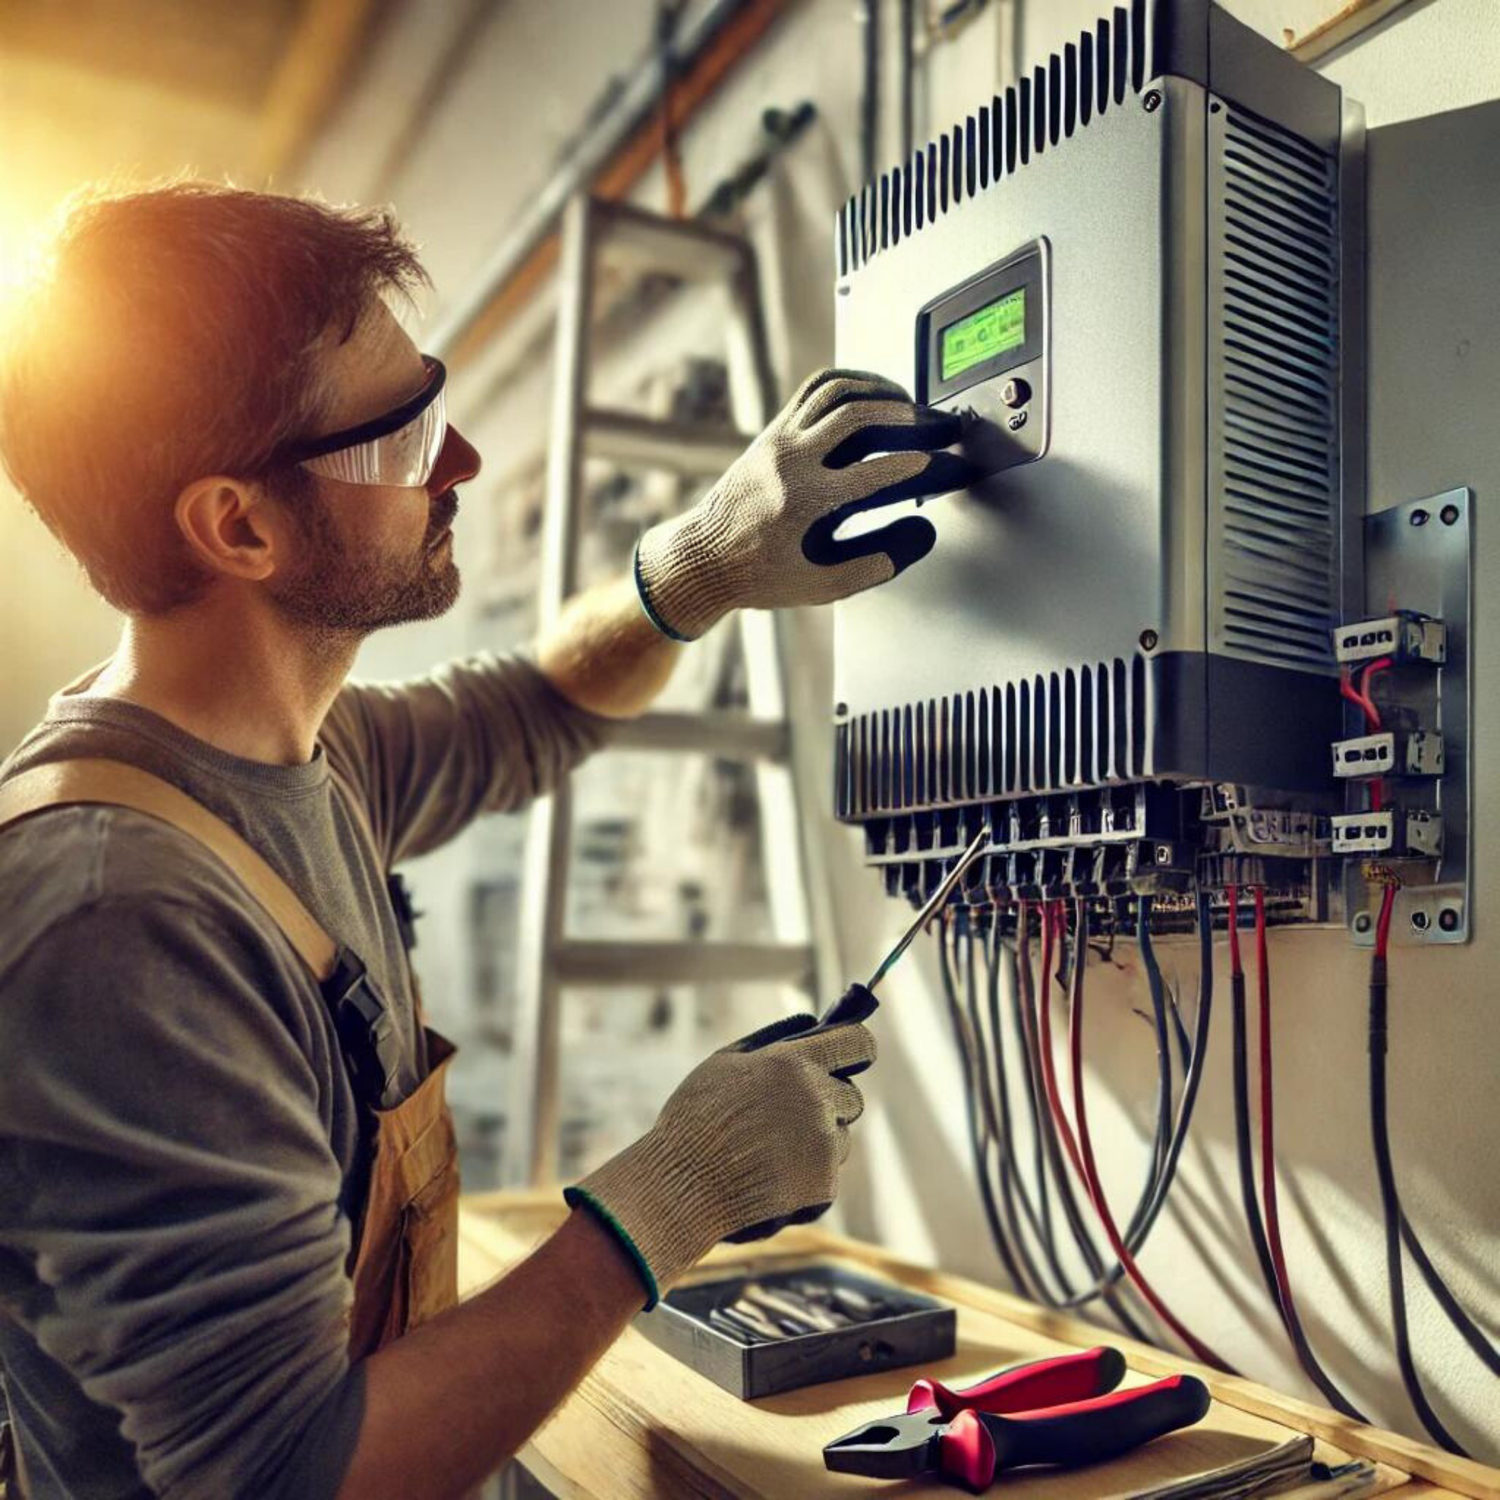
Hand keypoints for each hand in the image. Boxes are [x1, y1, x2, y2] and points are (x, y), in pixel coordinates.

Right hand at [563, 1014, 876, 1305]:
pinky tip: (770, 1176)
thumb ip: (773, 1038)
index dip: (857, 1048)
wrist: (682, 1188)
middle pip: (852, 1095)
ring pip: (841, 1137)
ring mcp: (824, 1145)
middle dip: (830, 1102)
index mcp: (793, 1063)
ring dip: (818, 1141)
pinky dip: (807, 1175)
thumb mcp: (725, 1062)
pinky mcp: (824, 1184)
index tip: (851, 1055)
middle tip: (789, 1115)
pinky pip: (829, 1173)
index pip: (858, 1043)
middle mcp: (816, 1100)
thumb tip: (812, 1020)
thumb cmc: (696, 1120)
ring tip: (769, 1151)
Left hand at [634, 369, 973, 639]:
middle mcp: (789, 461)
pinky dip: (853, 382)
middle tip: (940, 426)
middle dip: (910, 419)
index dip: (913, 465)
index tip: (942, 464)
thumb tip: (920, 536)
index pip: (870, 473)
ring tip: (914, 407)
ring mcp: (779, 439)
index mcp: (802, 502)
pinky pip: (817, 389)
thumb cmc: (755, 575)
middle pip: (857, 418)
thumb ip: (873, 566)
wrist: (703, 557)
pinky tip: (877, 393)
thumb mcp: (819, 586)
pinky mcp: (773, 430)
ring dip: (883, 392)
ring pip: (837, 392)